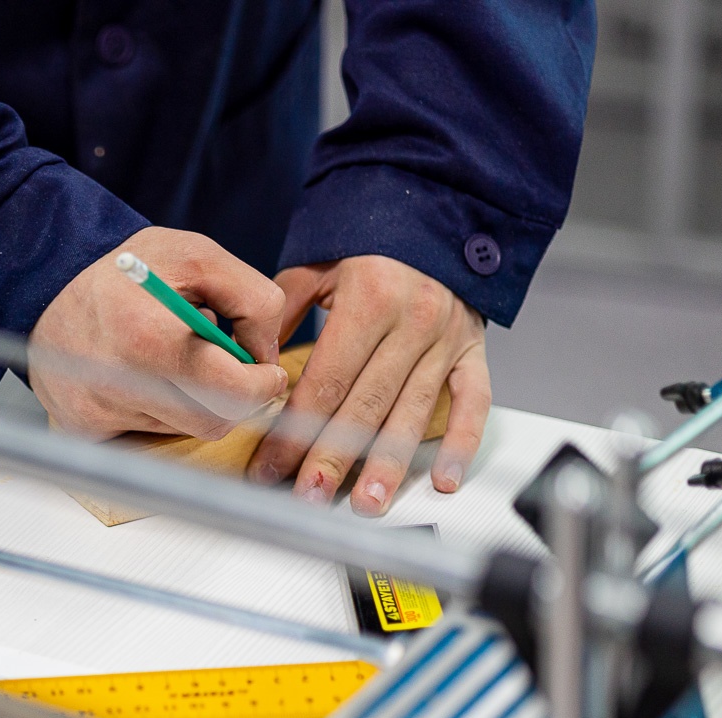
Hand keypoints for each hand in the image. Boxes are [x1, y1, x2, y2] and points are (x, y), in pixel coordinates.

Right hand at [29, 227, 287, 440]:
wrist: (47, 286)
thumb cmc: (127, 272)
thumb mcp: (197, 256)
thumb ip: (252, 299)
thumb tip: (267, 357)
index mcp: (148, 336)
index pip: (231, 392)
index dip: (262, 385)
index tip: (267, 373)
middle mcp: (118, 382)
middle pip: (213, 422)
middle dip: (235, 398)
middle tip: (233, 370)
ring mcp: (97, 411)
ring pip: (184, 432)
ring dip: (197, 402)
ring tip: (176, 362)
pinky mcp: (83, 429)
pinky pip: (147, 439)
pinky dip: (161, 412)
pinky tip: (146, 379)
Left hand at [248, 255, 489, 514]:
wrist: (433, 210)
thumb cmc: (366, 243)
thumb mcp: (314, 268)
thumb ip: (278, 317)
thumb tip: (247, 367)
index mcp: (371, 299)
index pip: (325, 382)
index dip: (295, 430)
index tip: (272, 466)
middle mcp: (414, 321)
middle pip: (366, 406)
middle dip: (334, 458)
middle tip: (310, 497)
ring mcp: (447, 339)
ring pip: (413, 414)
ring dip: (388, 466)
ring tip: (365, 503)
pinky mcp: (473, 351)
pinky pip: (474, 403)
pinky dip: (462, 444)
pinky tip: (444, 480)